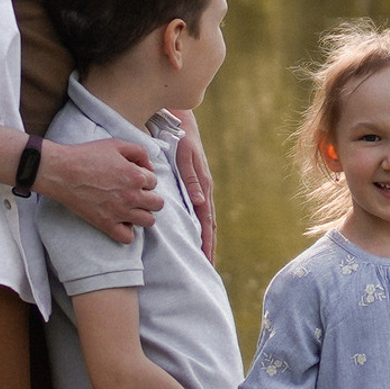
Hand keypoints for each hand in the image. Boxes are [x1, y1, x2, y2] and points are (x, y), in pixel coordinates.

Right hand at [37, 138, 161, 243]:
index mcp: (136, 176)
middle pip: (157, 204)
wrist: (61, 171)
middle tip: (136, 194)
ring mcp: (120, 212)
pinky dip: (127, 232)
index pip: (154, 182)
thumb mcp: (115, 144)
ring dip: (142, 215)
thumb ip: (139, 152)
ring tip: (131, 209)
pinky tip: (120, 221)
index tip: (132, 178)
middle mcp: (132, 196)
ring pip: (148, 222)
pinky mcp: (106, 224)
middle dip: (149, 197)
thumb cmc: (86, 155)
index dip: (144, 179)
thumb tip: (150, 166)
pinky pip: (127, 237)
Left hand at [175, 116, 216, 262]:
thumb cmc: (180, 139)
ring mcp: (201, 189)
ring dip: (206, 238)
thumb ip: (191, 180)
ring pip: (205, 220)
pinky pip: (200, 211)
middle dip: (209, 245)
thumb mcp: (184, 158)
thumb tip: (200, 203)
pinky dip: (201, 226)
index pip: (206, 221)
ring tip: (205, 255)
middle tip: (208, 266)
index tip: (206, 258)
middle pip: (209, 225)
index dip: (206, 240)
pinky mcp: (196, 186)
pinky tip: (197, 233)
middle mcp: (204, 191)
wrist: (182, 122)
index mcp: (203, 187)